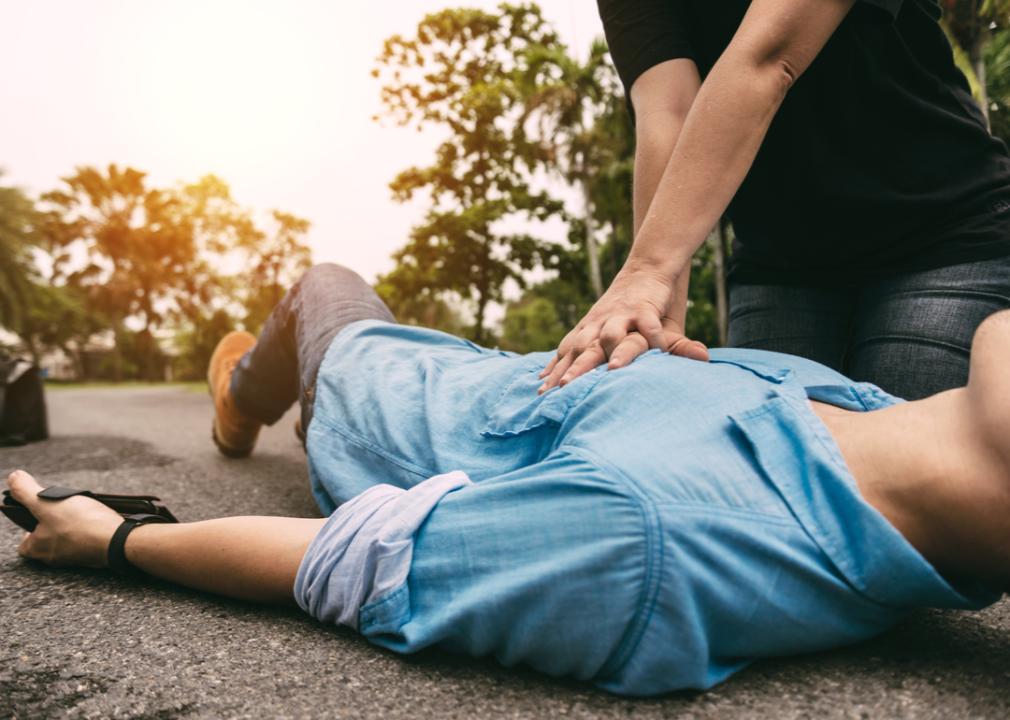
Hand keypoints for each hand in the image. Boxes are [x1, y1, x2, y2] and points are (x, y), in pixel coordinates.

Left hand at [7, 470, 121, 567]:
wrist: (118, 540)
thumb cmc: (80, 524)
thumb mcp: (46, 503)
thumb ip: (25, 490)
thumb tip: (13, 477)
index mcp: (38, 549)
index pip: (24, 542)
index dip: (28, 526)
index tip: (39, 512)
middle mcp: (54, 558)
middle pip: (47, 539)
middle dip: (53, 522)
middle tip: (63, 507)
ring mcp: (76, 557)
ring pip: (68, 539)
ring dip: (72, 525)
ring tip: (82, 510)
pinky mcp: (95, 553)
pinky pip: (86, 540)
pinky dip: (89, 529)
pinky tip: (96, 518)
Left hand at [538, 269, 708, 392]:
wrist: (644, 270)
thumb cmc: (618, 307)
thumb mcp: (594, 327)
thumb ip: (576, 350)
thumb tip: (545, 374)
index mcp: (587, 329)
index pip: (566, 352)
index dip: (555, 372)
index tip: (543, 392)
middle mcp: (599, 323)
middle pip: (582, 347)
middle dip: (574, 368)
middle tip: (564, 387)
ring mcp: (621, 316)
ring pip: (611, 335)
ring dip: (610, 351)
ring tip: (612, 371)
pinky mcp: (644, 309)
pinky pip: (648, 326)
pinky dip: (653, 338)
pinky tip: (659, 352)